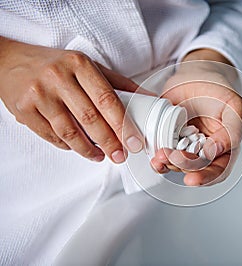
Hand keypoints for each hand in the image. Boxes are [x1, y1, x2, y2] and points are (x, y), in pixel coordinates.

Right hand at [0, 37, 145, 162]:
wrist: (10, 62)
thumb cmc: (54, 65)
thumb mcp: (87, 65)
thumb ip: (117, 83)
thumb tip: (146, 98)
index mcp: (79, 64)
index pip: (106, 98)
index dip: (122, 123)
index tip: (133, 141)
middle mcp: (58, 77)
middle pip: (89, 118)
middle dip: (109, 142)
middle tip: (120, 155)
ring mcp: (38, 94)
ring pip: (69, 131)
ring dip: (88, 149)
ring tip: (101, 155)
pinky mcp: (23, 110)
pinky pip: (51, 135)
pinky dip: (68, 146)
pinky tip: (79, 148)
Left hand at [151, 51, 241, 185]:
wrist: (194, 75)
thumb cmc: (217, 89)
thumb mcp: (233, 105)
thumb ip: (232, 130)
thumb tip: (216, 151)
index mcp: (225, 146)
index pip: (218, 170)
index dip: (206, 177)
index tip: (191, 178)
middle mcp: (206, 150)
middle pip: (196, 170)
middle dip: (183, 167)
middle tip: (173, 157)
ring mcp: (187, 147)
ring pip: (178, 165)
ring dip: (168, 164)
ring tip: (161, 155)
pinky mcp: (170, 141)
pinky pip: (164, 156)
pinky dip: (159, 161)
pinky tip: (155, 157)